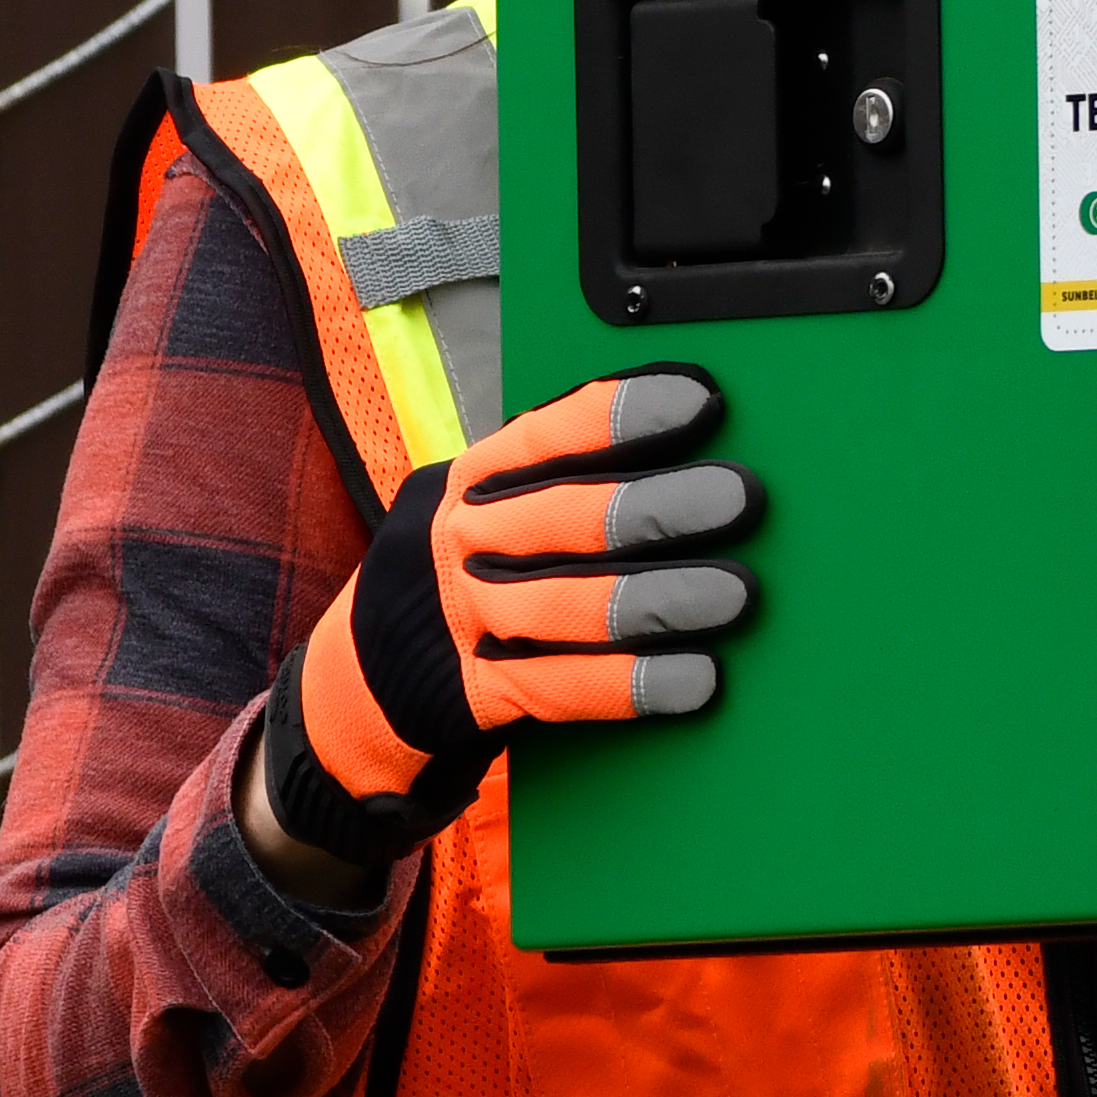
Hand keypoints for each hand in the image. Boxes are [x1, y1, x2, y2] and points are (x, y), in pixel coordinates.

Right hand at [245, 368, 754, 883]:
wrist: (354, 689)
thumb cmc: (462, 584)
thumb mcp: (484, 517)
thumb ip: (559, 487)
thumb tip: (689, 458)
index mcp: (469, 483)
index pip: (548, 435)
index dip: (623, 416)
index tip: (701, 400)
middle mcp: (458, 543)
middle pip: (566, 517)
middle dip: (658, 505)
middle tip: (742, 497)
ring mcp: (459, 621)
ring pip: (567, 604)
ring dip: (658, 598)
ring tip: (737, 593)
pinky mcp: (471, 696)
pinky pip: (559, 687)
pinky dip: (632, 684)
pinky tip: (697, 680)